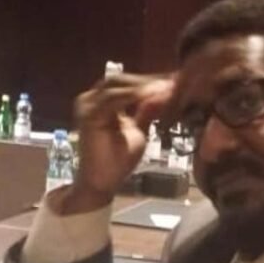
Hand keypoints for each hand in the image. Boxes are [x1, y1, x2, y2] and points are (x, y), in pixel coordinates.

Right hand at [60, 73, 174, 213]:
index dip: (150, 81)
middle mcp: (91, 99)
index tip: (176, 82)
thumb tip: (164, 93)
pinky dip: (134, 94)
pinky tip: (153, 95)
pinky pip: (113, 98)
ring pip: (118, 85)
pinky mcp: (88, 114)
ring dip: (143, 86)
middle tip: (174, 82)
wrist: (102, 183)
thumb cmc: (118, 162)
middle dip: (148, 80)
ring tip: (166, 88)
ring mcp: (87, 104)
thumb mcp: (138, 131)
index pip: (126, 84)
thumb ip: (147, 111)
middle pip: (121, 79)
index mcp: (101, 102)